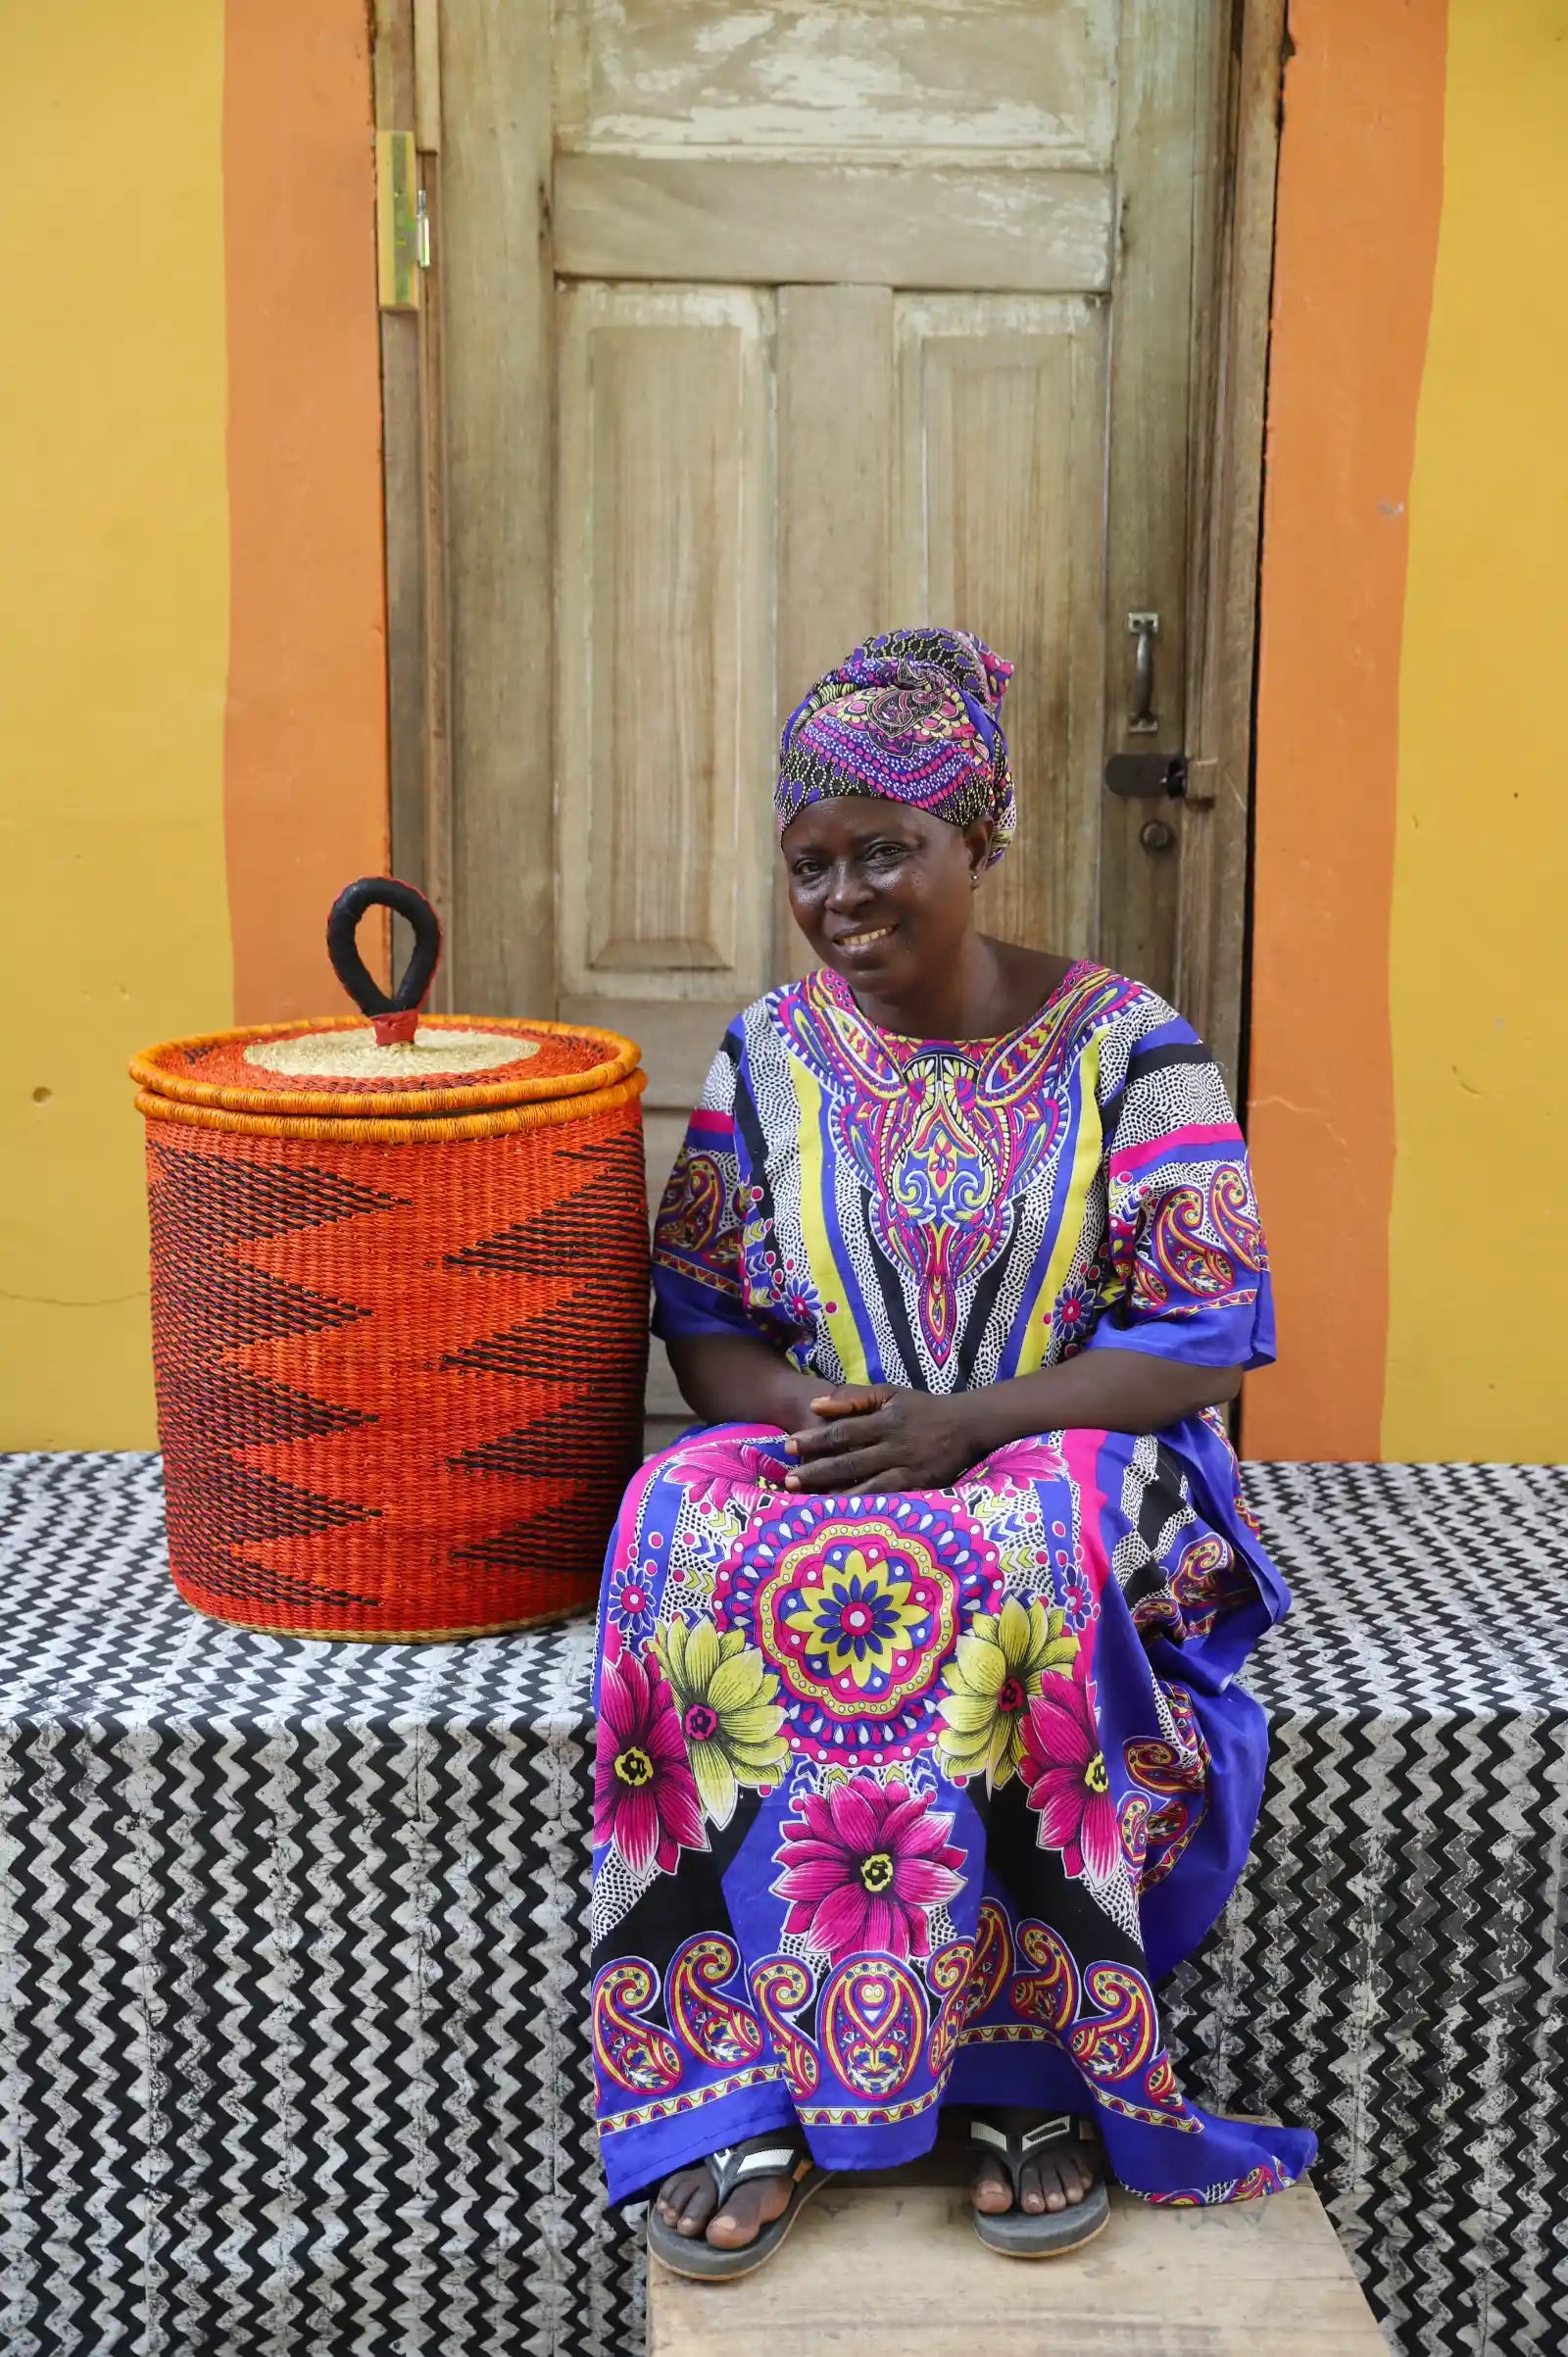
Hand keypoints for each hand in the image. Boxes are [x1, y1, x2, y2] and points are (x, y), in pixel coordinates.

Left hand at [783, 1384, 983, 1494]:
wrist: (966, 1426)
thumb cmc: (922, 1409)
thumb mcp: (890, 1393)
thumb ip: (853, 1398)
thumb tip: (816, 1406)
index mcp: (885, 1421)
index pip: (843, 1432)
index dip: (814, 1440)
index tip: (789, 1446)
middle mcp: (895, 1447)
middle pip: (850, 1462)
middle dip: (817, 1472)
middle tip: (789, 1480)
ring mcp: (908, 1471)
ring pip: (868, 1488)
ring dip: (837, 1497)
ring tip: (809, 1506)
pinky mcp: (920, 1489)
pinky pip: (889, 1503)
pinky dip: (868, 1511)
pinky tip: (846, 1518)